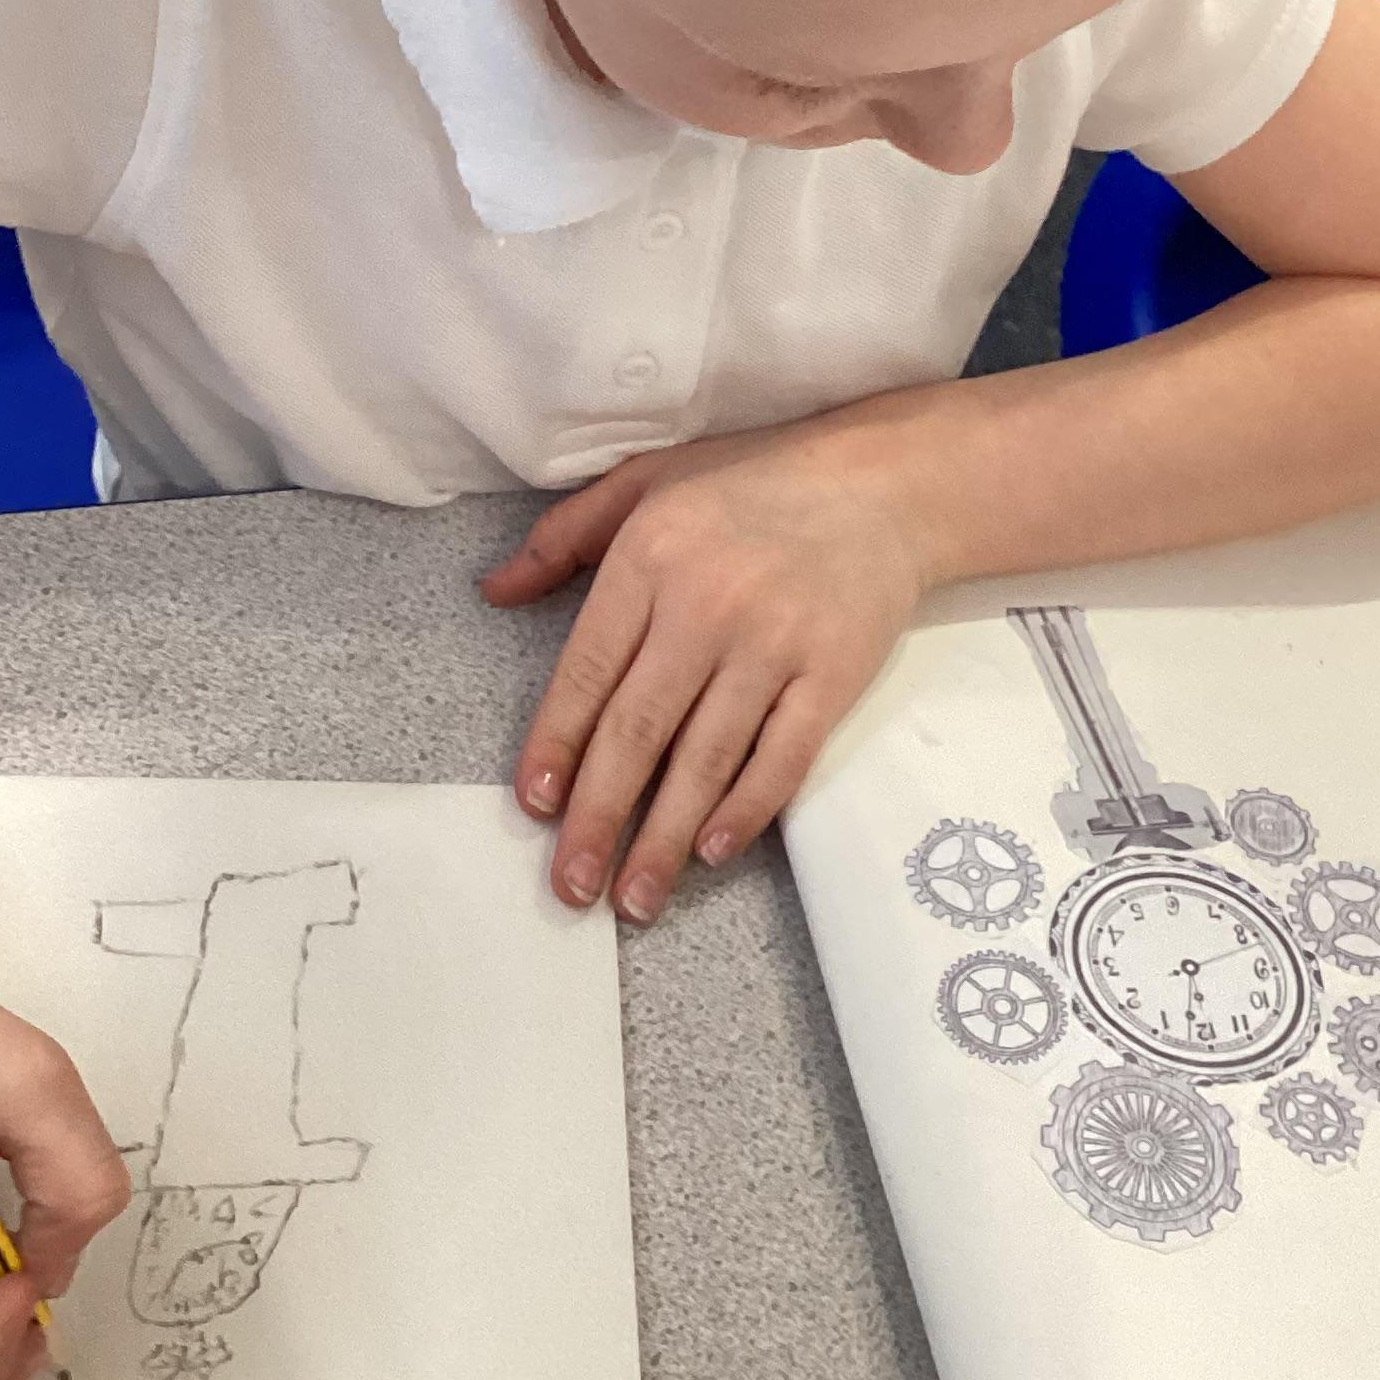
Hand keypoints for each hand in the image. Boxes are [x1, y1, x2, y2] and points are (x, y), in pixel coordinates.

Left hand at [480, 402, 941, 925]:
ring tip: (633, 897)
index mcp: (650, 557)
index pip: (587, 672)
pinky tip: (711, 850)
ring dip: (663, 837)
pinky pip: (783, 757)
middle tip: (571, 887)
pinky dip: (746, 810)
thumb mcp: (647, 482)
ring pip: (705, 759)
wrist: (885, 484)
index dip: (556, 746)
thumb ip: (565, 538)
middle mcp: (707, 605)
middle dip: (598, 817)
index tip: (534, 806)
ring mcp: (774, 644)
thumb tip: (493, 592)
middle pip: (638, 731)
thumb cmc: (754, 482)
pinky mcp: (832, 674)